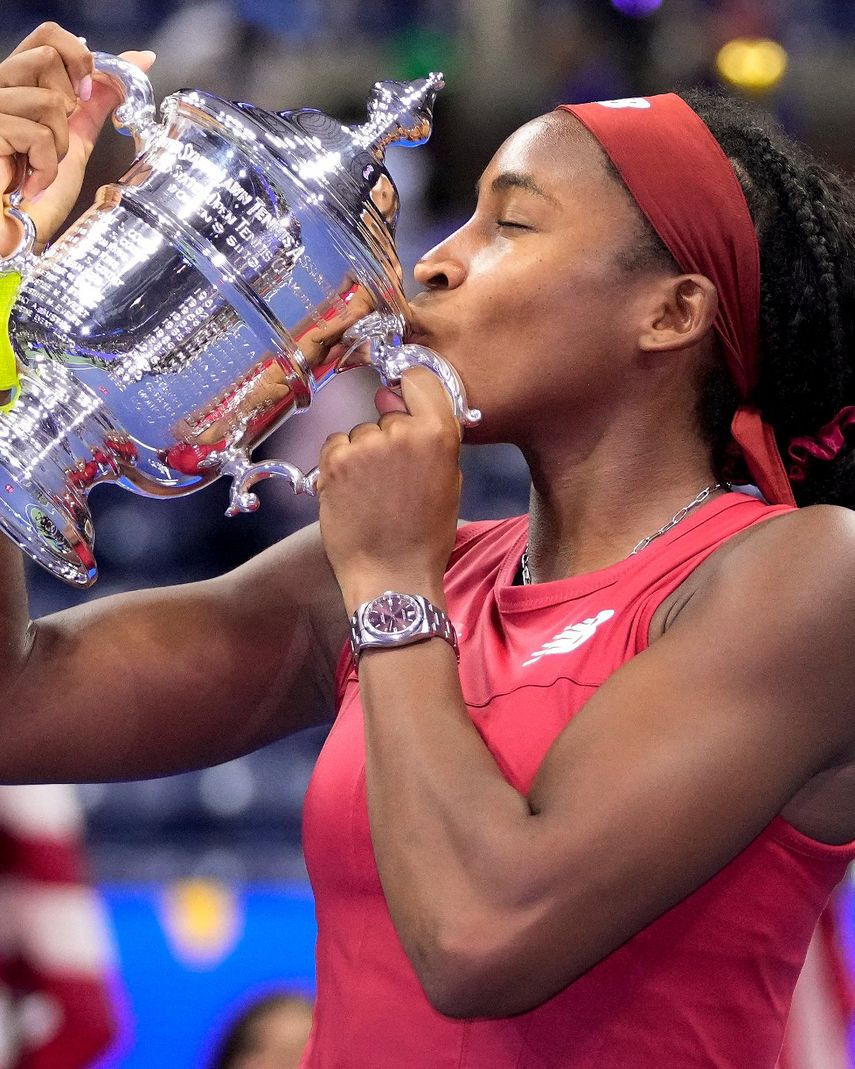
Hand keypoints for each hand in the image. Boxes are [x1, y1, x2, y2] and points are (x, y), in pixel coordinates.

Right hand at [0, 22, 154, 255]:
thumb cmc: (39, 195)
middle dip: (70, 104)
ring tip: (40, 169)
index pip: (48, 35)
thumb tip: (139, 63)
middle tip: (57, 141)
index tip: (89, 91)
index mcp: (19, 84)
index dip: (78, 56)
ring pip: (50, 99)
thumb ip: (98, 101)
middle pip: (48, 55)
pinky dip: (44, 167)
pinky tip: (30, 184)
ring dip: (58, 145)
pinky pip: (37, 133)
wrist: (19, 233)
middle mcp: (0, 88)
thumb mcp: (77, 139)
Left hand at [317, 367, 462, 613]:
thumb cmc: (424, 535)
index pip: (420, 378)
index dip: (409, 389)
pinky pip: (336, 446)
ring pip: (360, 433)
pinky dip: (340, 466)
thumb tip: (393, 394)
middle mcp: (401, 432)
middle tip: (392, 479)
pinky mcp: (335, 461)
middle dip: (387, 438)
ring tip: (372, 493)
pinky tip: (352, 494)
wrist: (393, 576)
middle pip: (388, 414)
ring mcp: (365, 446)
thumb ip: (430, 437)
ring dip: (362, 455)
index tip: (403, 400)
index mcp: (438, 434)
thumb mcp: (449, 480)